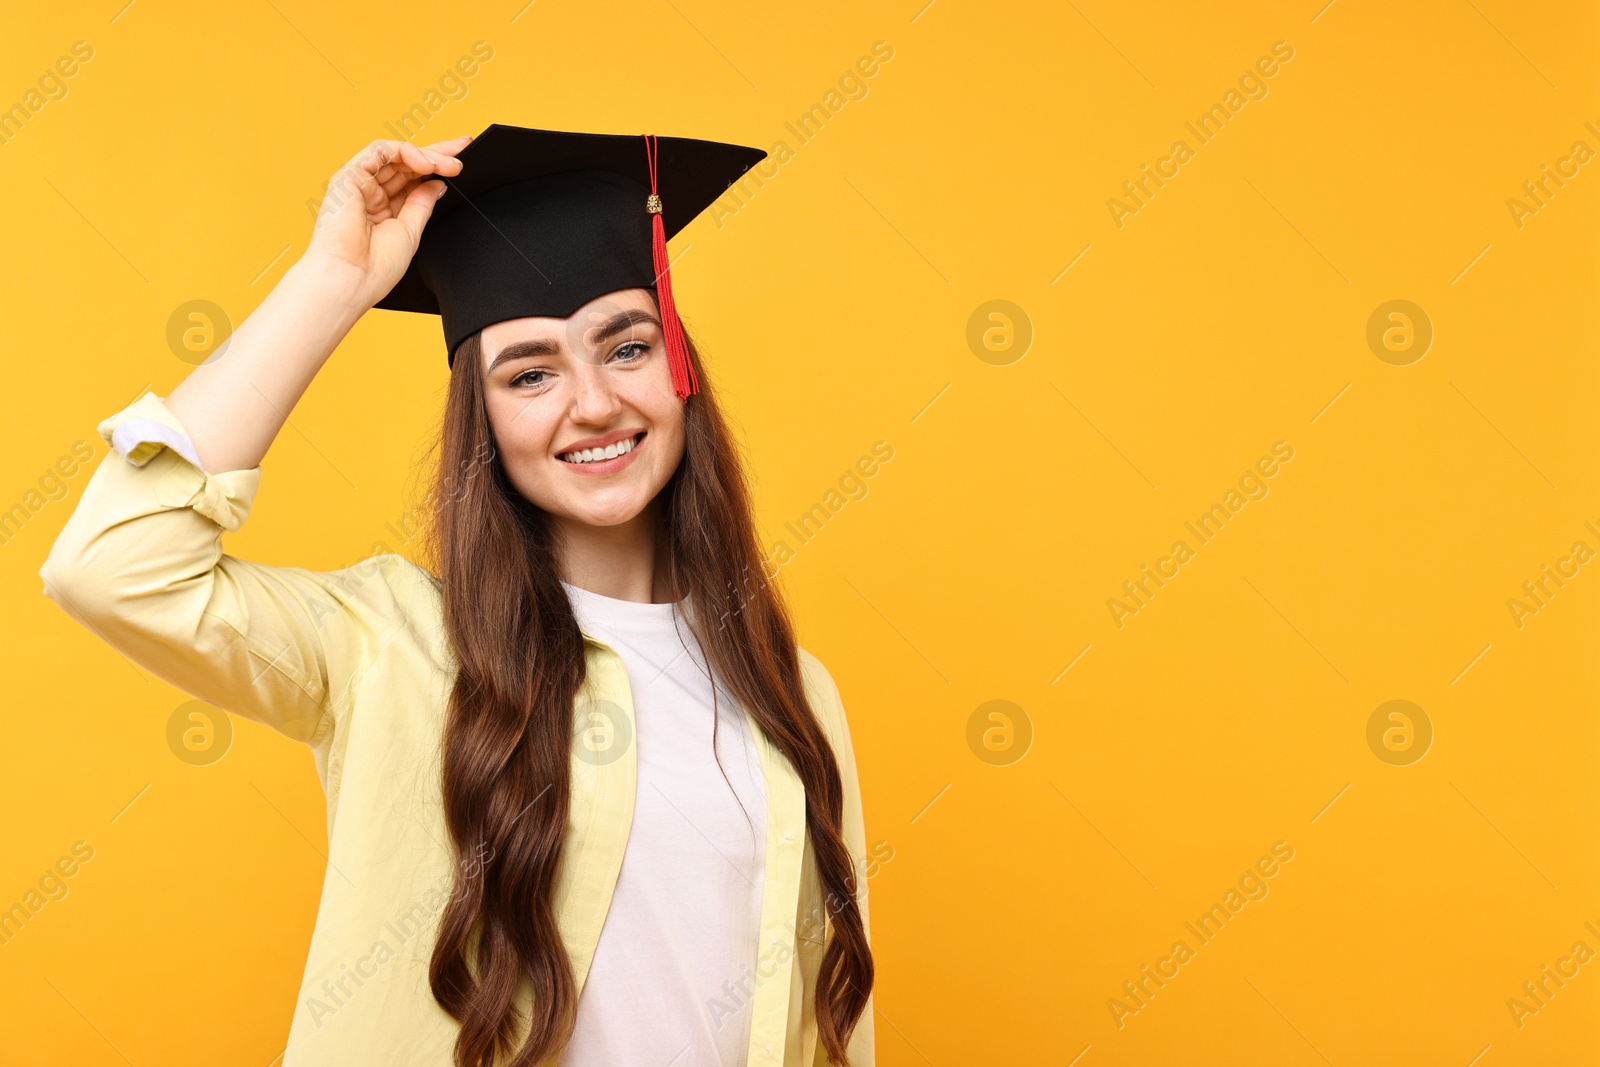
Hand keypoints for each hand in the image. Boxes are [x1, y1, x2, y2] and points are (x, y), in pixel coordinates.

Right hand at [303, 135, 470, 309]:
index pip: (412, 179)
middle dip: (437, 154)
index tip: (460, 163)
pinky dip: (405, 152)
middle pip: (405, 163)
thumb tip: (437, 183)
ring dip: (426, 155)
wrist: (351, 280)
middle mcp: (370, 193)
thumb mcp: (411, 232)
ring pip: (395, 154)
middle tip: (463, 151)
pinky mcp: (349, 175)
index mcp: (383, 208)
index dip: (436, 167)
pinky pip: (379, 151)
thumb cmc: (375, 267)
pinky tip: (426, 164)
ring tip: (450, 165)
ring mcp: (359, 182)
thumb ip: (422, 204)